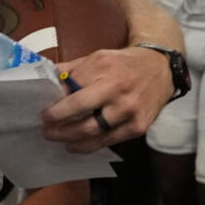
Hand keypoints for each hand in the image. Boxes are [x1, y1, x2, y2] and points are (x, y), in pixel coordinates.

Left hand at [39, 46, 174, 152]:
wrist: (160, 68)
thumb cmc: (122, 64)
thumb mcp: (96, 58)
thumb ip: (71, 70)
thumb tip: (46, 83)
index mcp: (103, 67)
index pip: (72, 90)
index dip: (55, 106)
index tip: (43, 114)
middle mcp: (117, 88)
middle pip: (81, 112)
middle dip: (59, 125)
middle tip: (46, 131)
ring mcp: (129, 109)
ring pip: (94, 131)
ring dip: (71, 139)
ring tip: (58, 140)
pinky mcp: (138, 126)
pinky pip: (109, 141)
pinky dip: (90, 146)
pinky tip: (77, 145)